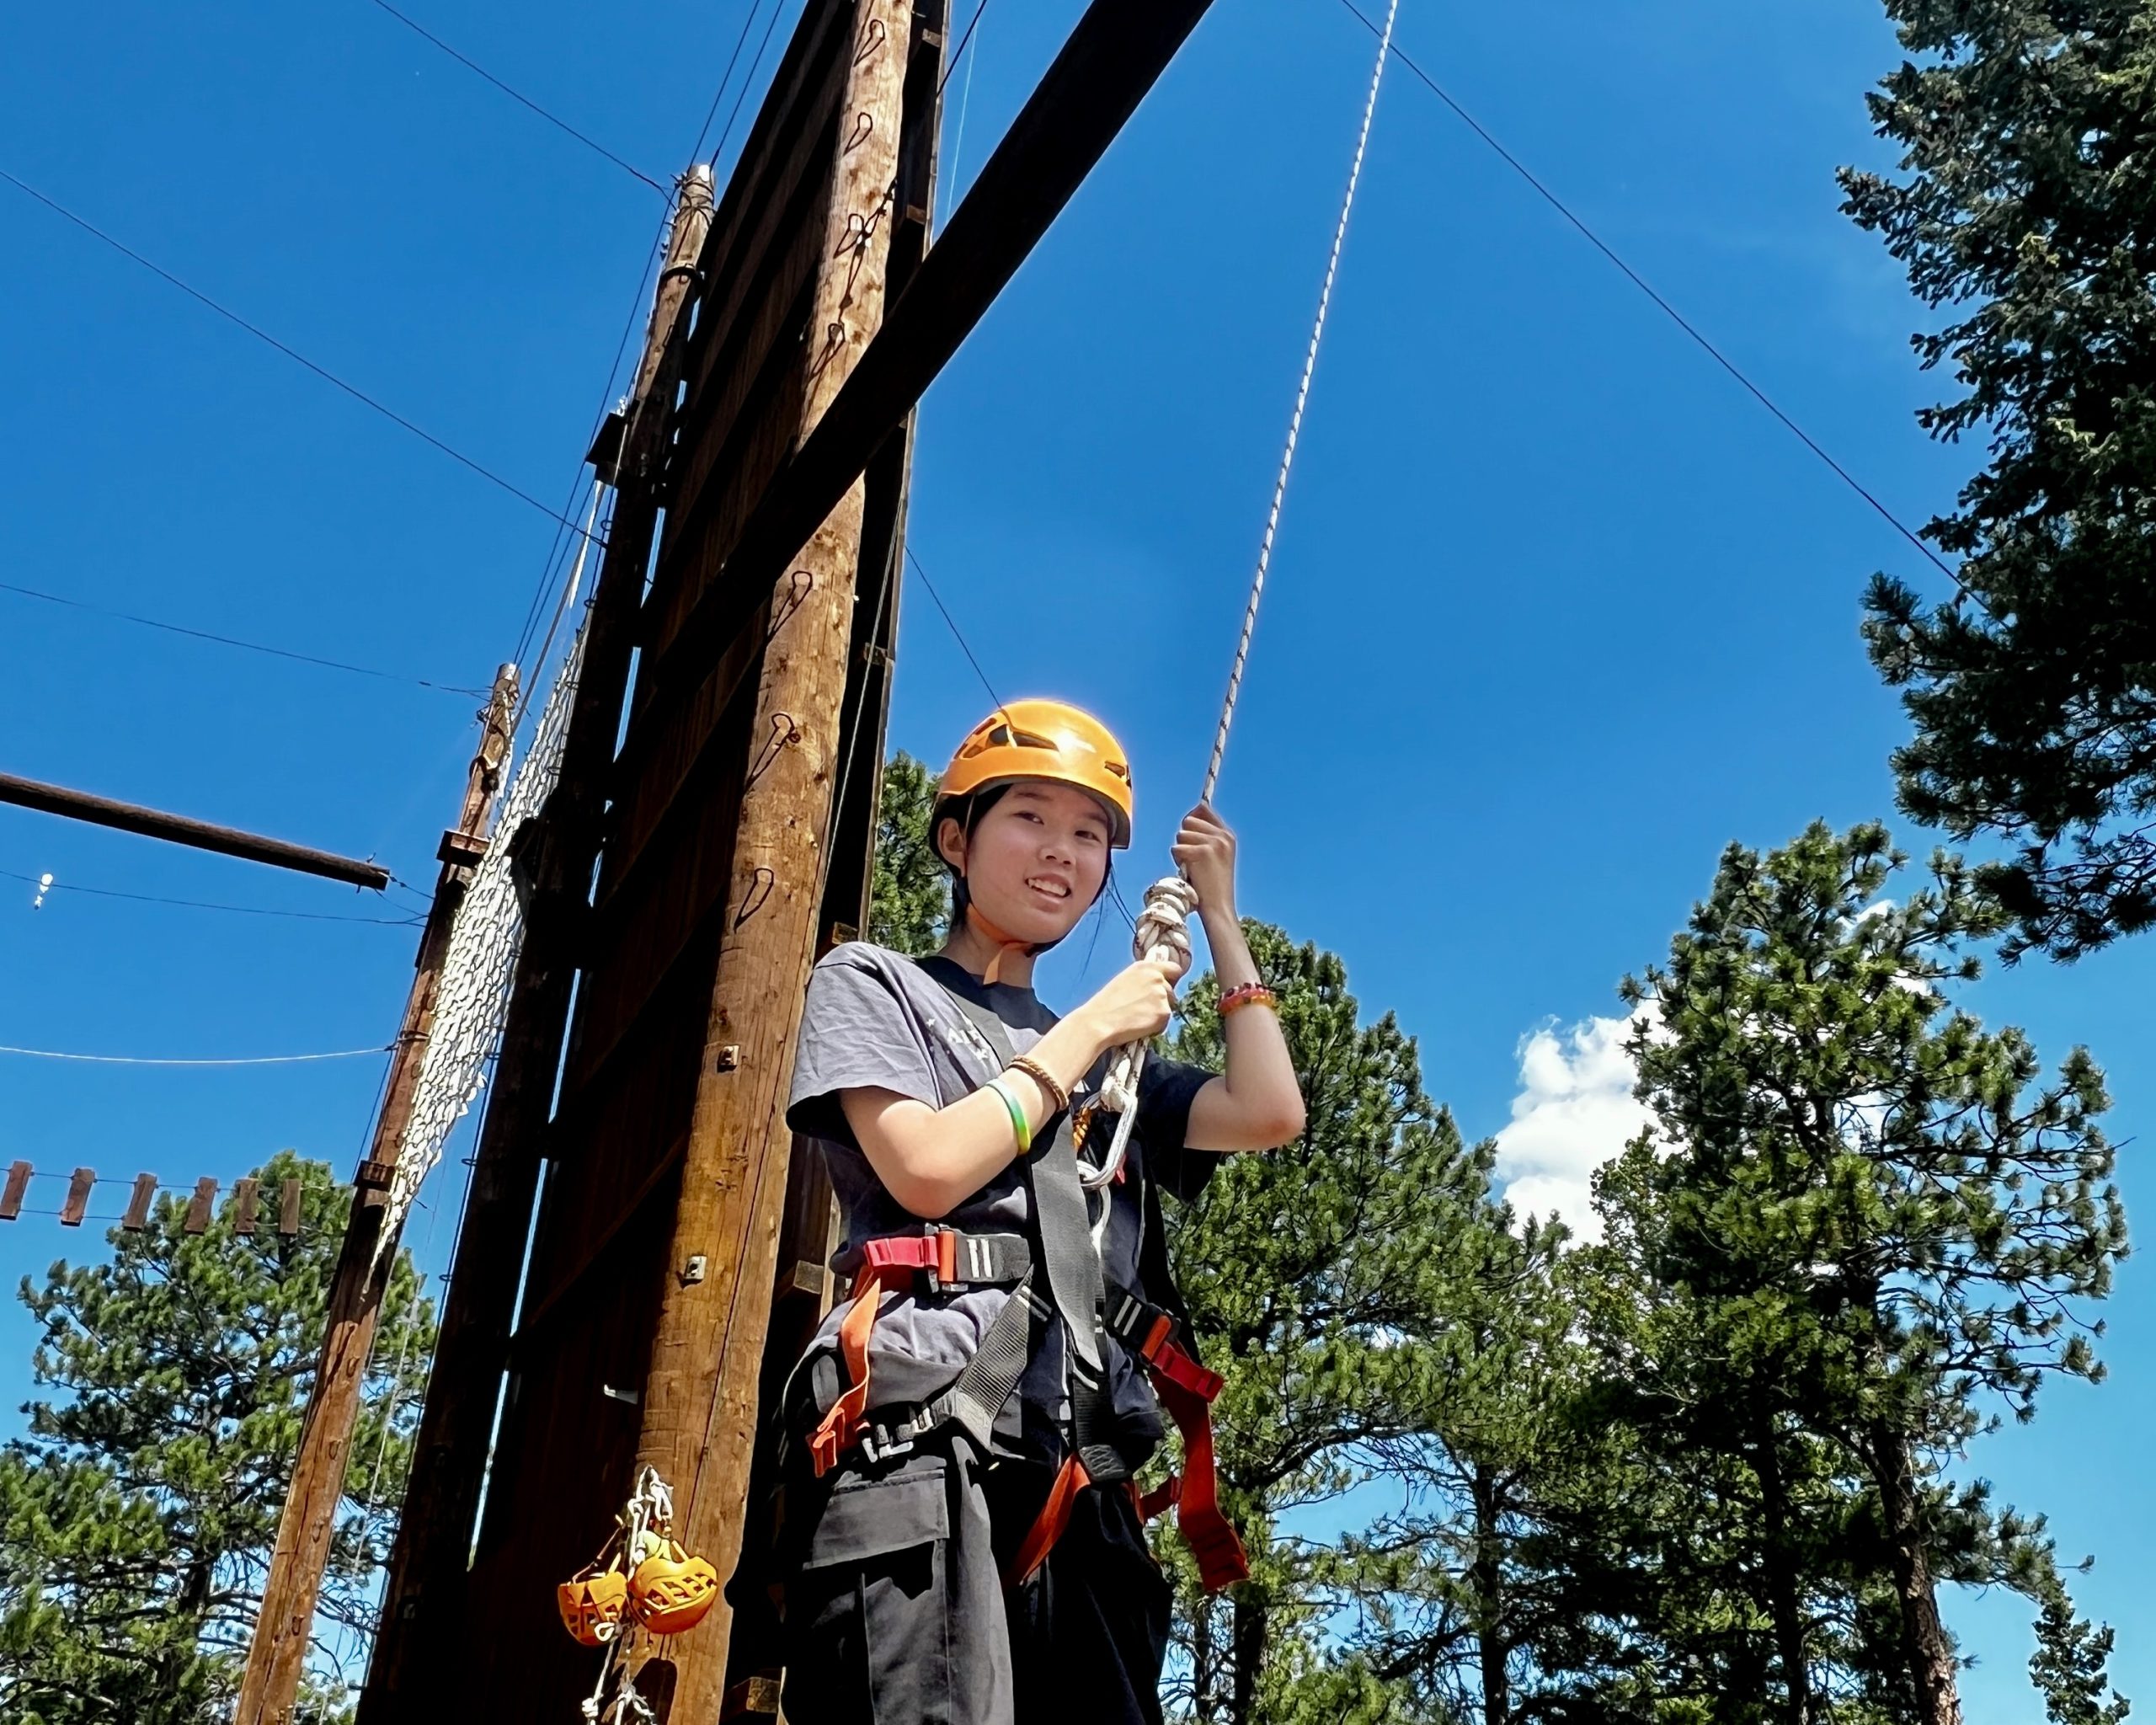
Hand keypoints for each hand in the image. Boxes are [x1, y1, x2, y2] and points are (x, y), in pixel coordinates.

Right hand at [1079, 959, 1181, 1050]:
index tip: (1167, 987)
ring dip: (1158, 1014)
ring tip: (1137, 1017)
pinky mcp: (1164, 1012)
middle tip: (1141, 1009)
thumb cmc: (1107, 1005)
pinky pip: (1165, 1022)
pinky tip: (1139, 1025)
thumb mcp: (1125, 981)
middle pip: (1171, 991)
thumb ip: (1144, 979)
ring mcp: (1162, 994)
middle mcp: (1156, 977)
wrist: (1099, 1022)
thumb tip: (1158, 985)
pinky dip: (1155, 1027)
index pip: (1174, 969)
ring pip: (1169, 1007)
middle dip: (1162, 1001)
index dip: (1171, 979)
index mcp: (1145, 967)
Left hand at [1170, 803, 1238, 921]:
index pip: (1204, 809)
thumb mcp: (1215, 856)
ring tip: (1191, 866)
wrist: (1218, 906)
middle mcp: (1223, 836)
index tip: (1189, 833)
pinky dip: (1178, 860)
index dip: (1192, 820)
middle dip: (1184, 838)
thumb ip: (1205, 837)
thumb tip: (1187, 818)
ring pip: (1181, 834)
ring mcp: (1214, 843)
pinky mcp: (1202, 852)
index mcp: (1228, 835)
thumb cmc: (1212, 884)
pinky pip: (1177, 848)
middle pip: (1189, 820)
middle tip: (1192, 858)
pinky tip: (1189, 872)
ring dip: (1180, 851)